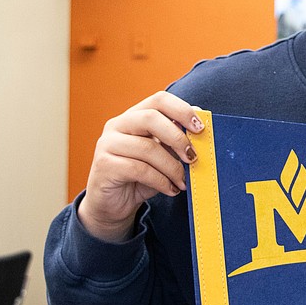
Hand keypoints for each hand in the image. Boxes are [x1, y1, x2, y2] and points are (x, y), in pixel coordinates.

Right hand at [78, 91, 204, 241]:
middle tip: (193, 157)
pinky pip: (139, 169)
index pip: (159, 100)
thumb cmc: (141, 177)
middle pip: (151, 118)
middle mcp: (118, 125)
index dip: (182, 110)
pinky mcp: (105, 165)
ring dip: (172, 167)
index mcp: (134, 116)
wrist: (113, 205)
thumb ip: (176, 140)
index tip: (201, 128)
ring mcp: (108, 143)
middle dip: (178, 138)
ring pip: (147, 148)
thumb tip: (200, 124)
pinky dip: (161, 181)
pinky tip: (171, 189)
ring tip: (183, 181)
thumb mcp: (163, 156)